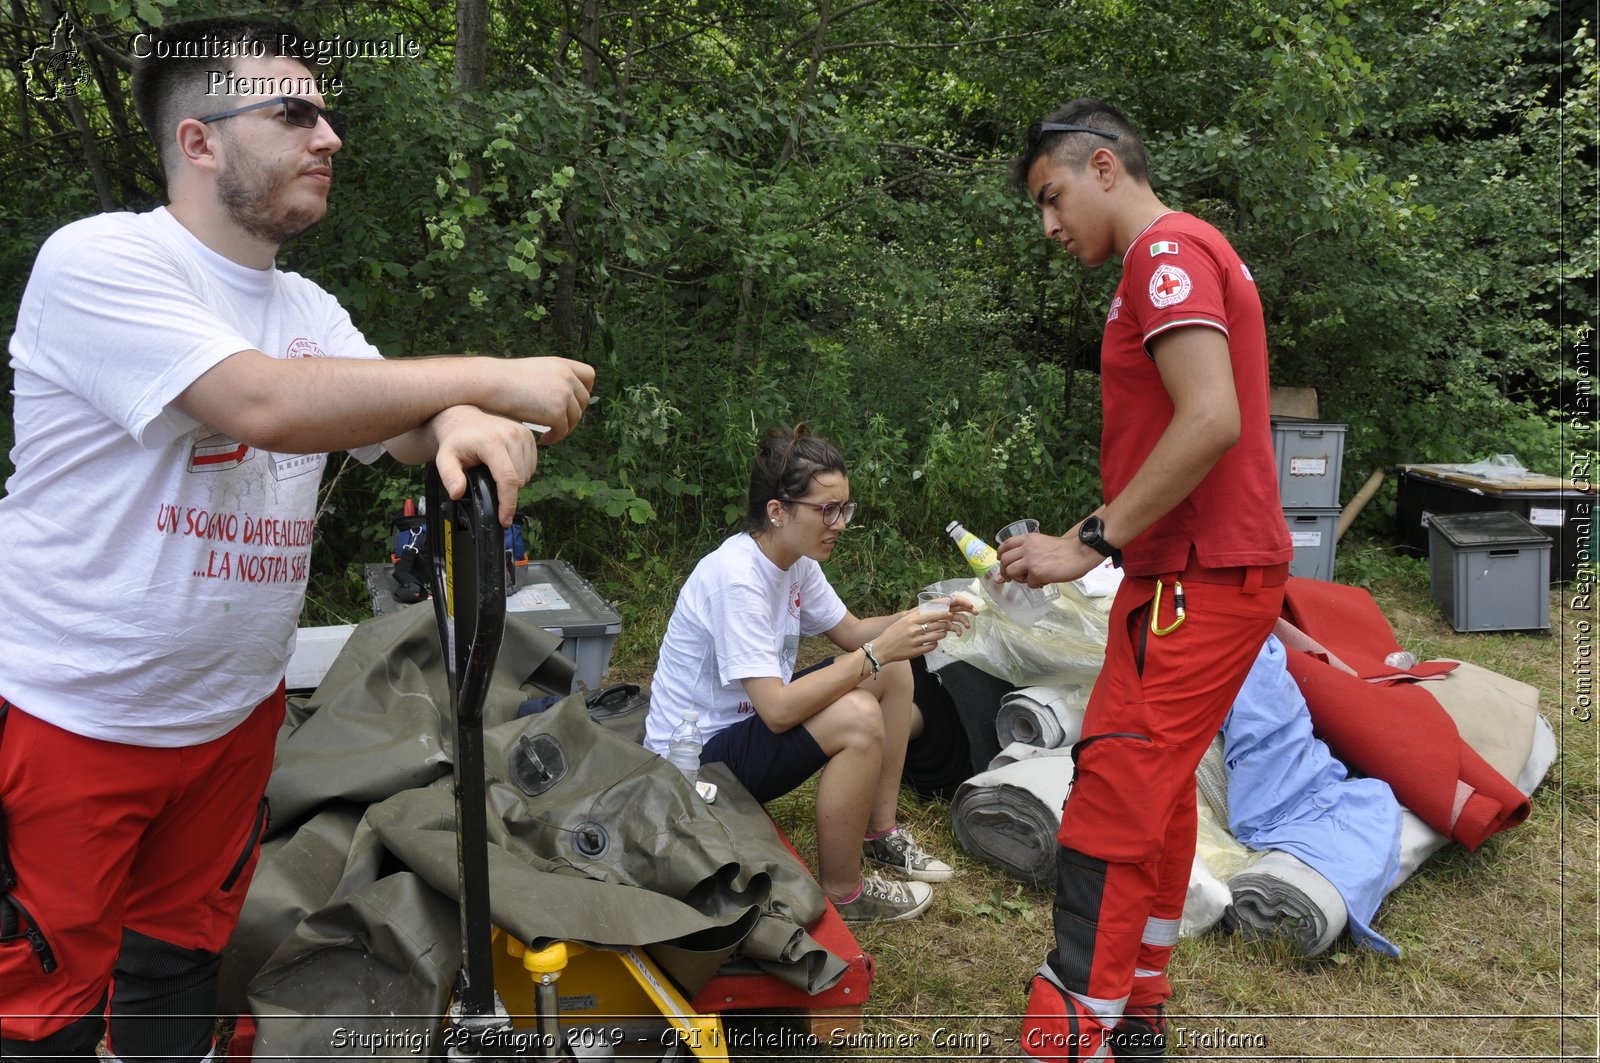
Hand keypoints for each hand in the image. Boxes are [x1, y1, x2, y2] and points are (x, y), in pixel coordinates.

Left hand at [430, 407, 539, 524]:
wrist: (464, 418)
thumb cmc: (456, 440)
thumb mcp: (445, 459)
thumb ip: (449, 476)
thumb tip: (457, 493)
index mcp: (492, 442)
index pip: (508, 478)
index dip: (508, 503)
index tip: (505, 519)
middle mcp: (511, 435)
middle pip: (520, 479)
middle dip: (508, 493)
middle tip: (490, 488)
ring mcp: (523, 434)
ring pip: (528, 474)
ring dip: (516, 483)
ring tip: (497, 476)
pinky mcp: (529, 435)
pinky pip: (532, 465)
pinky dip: (522, 472)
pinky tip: (507, 468)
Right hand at [492, 357, 594, 442]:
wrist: (490, 383)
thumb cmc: (503, 380)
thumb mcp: (534, 372)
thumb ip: (550, 381)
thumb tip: (561, 399)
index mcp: (561, 364)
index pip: (589, 375)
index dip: (583, 390)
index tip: (572, 402)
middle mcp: (566, 377)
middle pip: (583, 400)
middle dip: (573, 414)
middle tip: (559, 424)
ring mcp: (563, 394)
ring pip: (575, 418)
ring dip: (565, 428)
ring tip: (550, 434)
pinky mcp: (556, 412)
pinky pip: (563, 430)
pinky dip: (555, 437)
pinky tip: (544, 439)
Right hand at [876, 603, 969, 662]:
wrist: (882, 648)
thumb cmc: (893, 633)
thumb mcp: (903, 620)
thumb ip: (915, 615)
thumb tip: (929, 609)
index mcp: (910, 620)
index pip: (931, 615)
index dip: (943, 614)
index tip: (949, 613)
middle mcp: (914, 630)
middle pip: (936, 625)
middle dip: (945, 624)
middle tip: (949, 624)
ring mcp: (915, 641)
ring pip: (936, 636)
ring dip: (942, 634)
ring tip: (943, 633)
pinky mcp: (916, 651)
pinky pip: (932, 646)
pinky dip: (935, 644)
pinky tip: (934, 642)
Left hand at [996, 527, 1100, 586]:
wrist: (1079, 552)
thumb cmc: (1065, 550)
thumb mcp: (1042, 544)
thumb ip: (1029, 551)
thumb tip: (1019, 563)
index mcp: (1028, 539)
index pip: (1006, 544)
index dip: (1001, 554)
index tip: (1001, 561)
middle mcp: (1026, 548)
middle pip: (1004, 560)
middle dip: (1004, 571)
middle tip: (1009, 578)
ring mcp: (1030, 560)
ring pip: (1011, 572)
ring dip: (1017, 579)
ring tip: (1028, 579)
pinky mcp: (1036, 572)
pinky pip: (1028, 583)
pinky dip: (1035, 584)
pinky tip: (1044, 581)